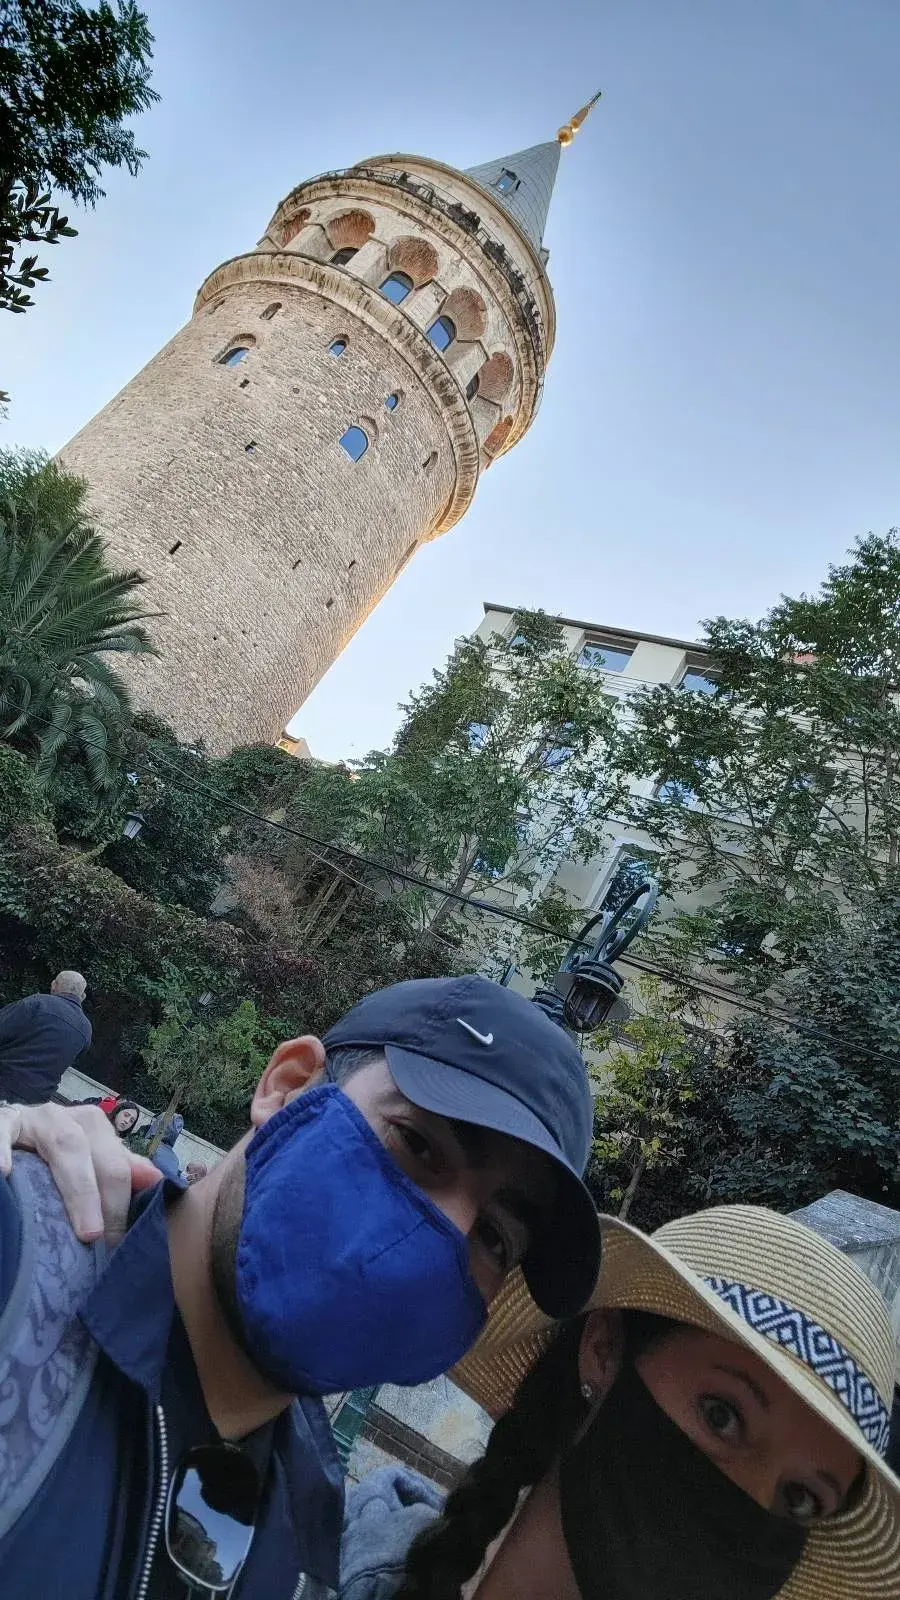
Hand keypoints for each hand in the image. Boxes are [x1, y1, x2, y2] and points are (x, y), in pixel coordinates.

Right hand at [0, 1102, 160, 1246]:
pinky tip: (5, 1173)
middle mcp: (65, 1117)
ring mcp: (32, 1118)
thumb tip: (156, 1179)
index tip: (119, 1242)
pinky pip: (4, 1131)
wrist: (12, 1138)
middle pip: (92, 1152)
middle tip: (100, 1239)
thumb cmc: (51, 1156)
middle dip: (100, 1197)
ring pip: (63, 1144)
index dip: (121, 1202)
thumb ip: (118, 1168)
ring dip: (77, 1187)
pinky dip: (3, 1149)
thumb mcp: (86, 1160)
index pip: (116, 1162)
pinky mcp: (3, 1122)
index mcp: (91, 1126)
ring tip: (85, 1228)